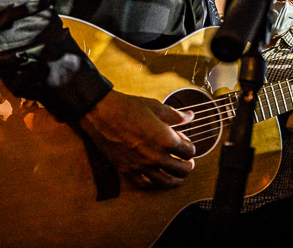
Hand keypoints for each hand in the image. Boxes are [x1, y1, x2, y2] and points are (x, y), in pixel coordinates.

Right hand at [78, 90, 194, 188]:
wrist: (102, 113)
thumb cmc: (128, 108)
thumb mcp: (156, 107)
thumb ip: (176, 115)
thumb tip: (190, 117)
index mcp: (166, 140)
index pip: (188, 151)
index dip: (190, 147)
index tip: (186, 144)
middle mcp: (156, 156)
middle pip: (181, 170)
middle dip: (187, 166)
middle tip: (188, 162)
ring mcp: (141, 166)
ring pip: (166, 182)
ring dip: (175, 179)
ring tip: (178, 176)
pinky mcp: (127, 170)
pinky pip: (144, 184)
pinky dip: (153, 183)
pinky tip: (156, 179)